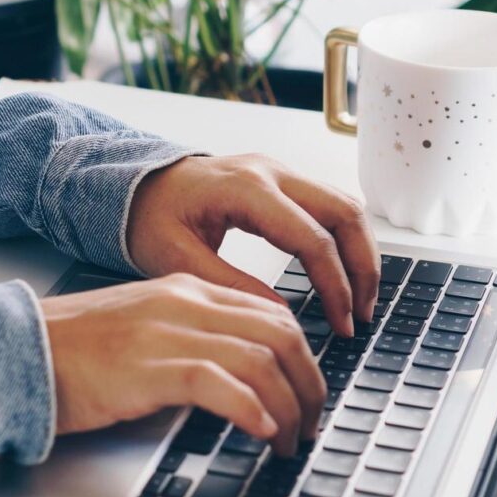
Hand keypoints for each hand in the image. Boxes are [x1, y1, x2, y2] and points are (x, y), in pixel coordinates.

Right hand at [41, 274, 325, 454]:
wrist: (15, 351)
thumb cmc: (72, 353)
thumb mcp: (143, 332)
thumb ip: (190, 342)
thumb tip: (238, 380)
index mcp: (186, 291)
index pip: (272, 315)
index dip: (304, 359)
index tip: (308, 394)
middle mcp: (184, 304)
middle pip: (281, 335)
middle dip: (309, 385)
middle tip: (312, 424)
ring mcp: (166, 333)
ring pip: (261, 360)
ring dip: (288, 408)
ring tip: (291, 441)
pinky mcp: (148, 368)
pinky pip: (221, 384)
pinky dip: (252, 410)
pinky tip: (261, 433)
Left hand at [127, 154, 380, 336]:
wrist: (133, 187)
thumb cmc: (147, 219)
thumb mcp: (177, 260)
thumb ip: (229, 285)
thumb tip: (282, 317)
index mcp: (245, 189)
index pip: (312, 238)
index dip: (335, 285)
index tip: (342, 324)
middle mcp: (271, 172)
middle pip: (345, 213)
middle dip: (363, 267)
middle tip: (363, 315)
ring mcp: (280, 172)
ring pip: (346, 206)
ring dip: (361, 253)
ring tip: (360, 301)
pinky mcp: (281, 182)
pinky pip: (329, 207)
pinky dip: (344, 241)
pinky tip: (343, 276)